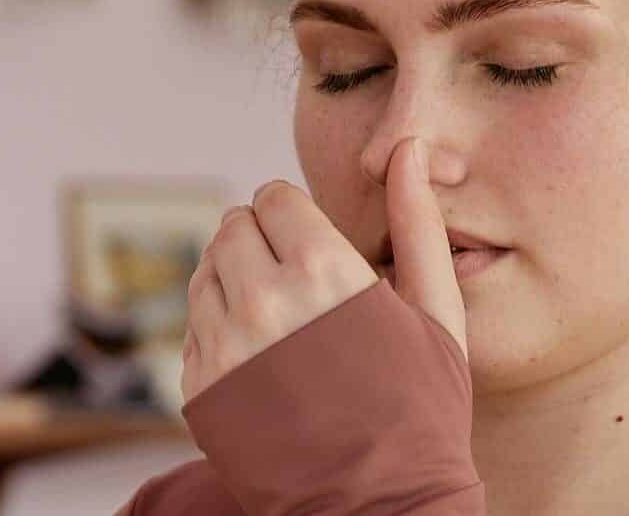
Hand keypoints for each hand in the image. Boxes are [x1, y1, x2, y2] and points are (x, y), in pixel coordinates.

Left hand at [180, 138, 467, 404]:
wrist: (379, 509)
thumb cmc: (421, 410)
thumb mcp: (437, 313)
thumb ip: (418, 222)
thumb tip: (410, 148)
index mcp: (324, 270)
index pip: (272, 197)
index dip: (294, 217)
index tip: (313, 246)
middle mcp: (263, 301)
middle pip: (231, 227)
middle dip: (260, 241)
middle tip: (295, 280)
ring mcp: (224, 347)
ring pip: (204, 272)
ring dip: (233, 279)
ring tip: (279, 317)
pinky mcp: (199, 389)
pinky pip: (192, 327)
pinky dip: (218, 328)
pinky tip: (262, 357)